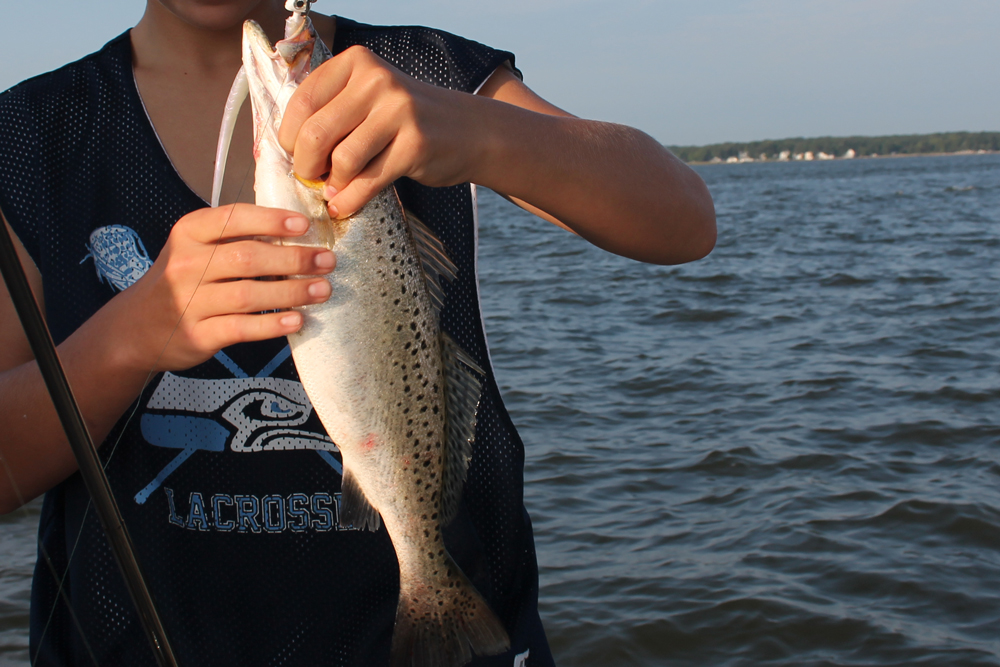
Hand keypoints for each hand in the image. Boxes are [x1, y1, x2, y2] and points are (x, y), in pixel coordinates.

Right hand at [111, 204, 335, 372]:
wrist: (135, 328)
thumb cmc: (179, 282)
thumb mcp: (194, 248)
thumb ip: (234, 237)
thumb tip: (295, 230)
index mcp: (189, 233)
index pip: (234, 219)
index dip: (272, 220)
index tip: (305, 225)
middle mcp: (187, 264)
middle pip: (249, 258)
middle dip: (294, 259)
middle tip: (327, 261)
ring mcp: (189, 302)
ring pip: (249, 295)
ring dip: (292, 292)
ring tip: (322, 290)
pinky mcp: (197, 335)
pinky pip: (242, 328)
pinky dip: (273, 325)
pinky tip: (298, 320)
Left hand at [278, 45, 477, 217]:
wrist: (468, 130)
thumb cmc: (406, 119)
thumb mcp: (369, 97)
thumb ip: (332, 111)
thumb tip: (290, 150)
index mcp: (357, 63)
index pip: (303, 102)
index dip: (289, 136)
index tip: (295, 154)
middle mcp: (376, 81)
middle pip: (317, 133)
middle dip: (306, 165)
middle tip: (311, 177)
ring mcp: (398, 111)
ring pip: (342, 160)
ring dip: (332, 184)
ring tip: (334, 189)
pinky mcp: (415, 145)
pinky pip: (368, 180)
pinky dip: (350, 200)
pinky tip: (345, 205)